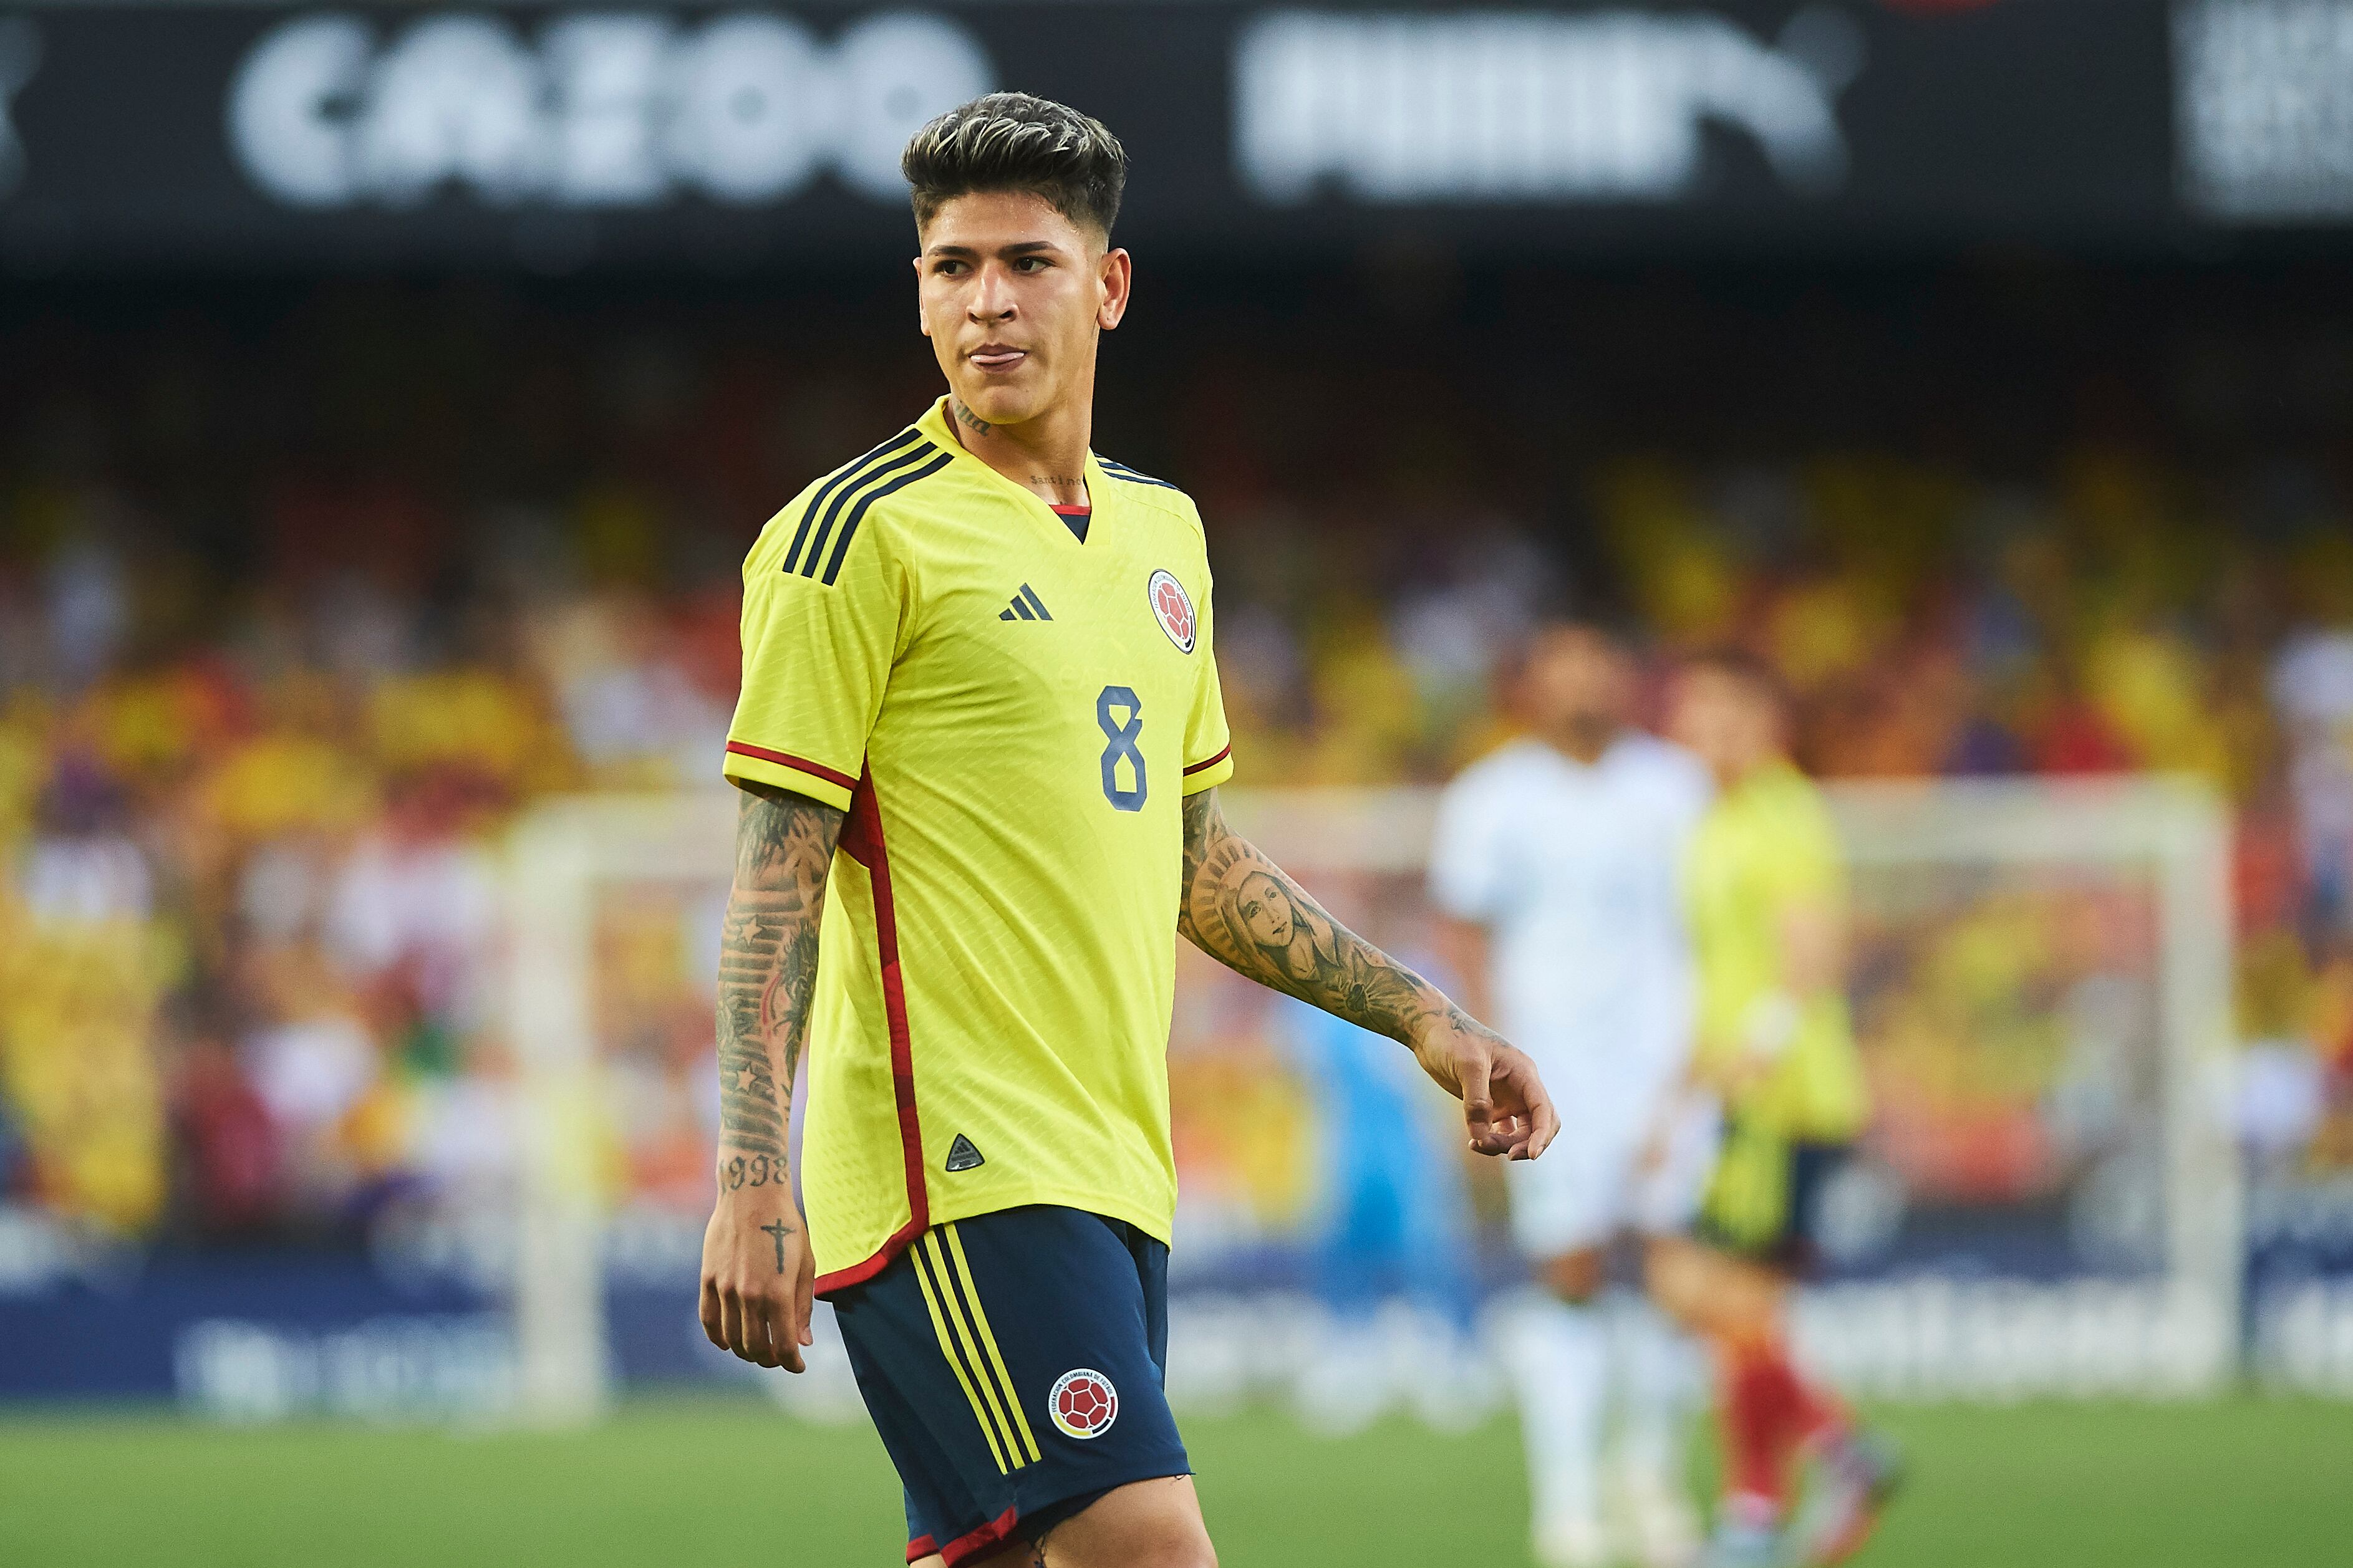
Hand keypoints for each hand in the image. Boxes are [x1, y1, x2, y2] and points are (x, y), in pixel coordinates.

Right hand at [699, 1175, 814, 1370]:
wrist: (752, 1194)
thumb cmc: (787, 1226)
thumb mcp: (806, 1264)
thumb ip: (802, 1306)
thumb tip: (802, 1343)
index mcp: (778, 1293)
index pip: (783, 1346)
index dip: (792, 1363)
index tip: (798, 1366)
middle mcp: (749, 1295)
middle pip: (756, 1348)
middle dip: (770, 1360)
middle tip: (779, 1357)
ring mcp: (725, 1289)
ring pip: (731, 1340)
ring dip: (746, 1352)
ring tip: (758, 1350)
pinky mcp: (708, 1280)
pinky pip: (709, 1321)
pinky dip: (718, 1339)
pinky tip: (729, 1342)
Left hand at [1410, 1009, 1559, 1160]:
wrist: (1429, 1029)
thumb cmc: (1451, 1038)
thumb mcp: (1467, 1064)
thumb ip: (1476, 1101)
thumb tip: (1482, 1136)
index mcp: (1523, 1073)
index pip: (1543, 1110)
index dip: (1542, 1135)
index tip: (1531, 1155)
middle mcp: (1520, 1086)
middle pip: (1538, 1125)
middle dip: (1526, 1144)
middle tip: (1500, 1153)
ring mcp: (1506, 1096)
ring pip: (1520, 1132)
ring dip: (1504, 1145)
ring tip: (1475, 1145)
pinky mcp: (1490, 1104)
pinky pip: (1502, 1130)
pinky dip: (1493, 1140)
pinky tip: (1474, 1142)